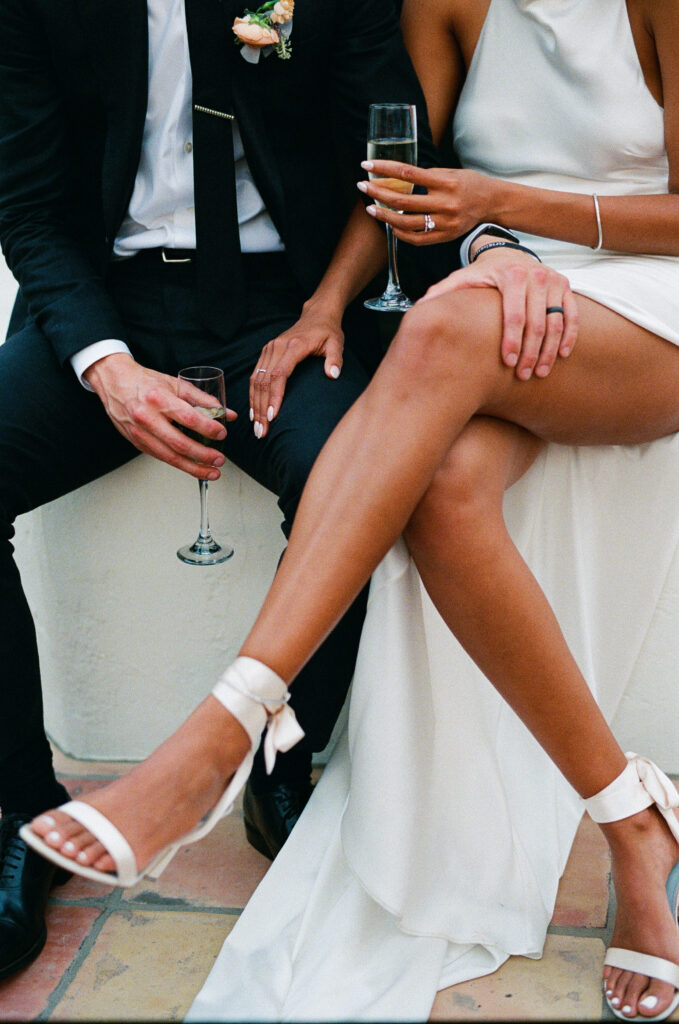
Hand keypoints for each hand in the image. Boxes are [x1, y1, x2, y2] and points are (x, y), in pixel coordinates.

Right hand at [84, 353, 236, 477]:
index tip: (221, 433)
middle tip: (219, 459)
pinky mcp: (137, 442)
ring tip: (211, 472)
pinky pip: (161, 457)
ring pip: (170, 457)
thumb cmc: (145, 382)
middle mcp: (146, 417)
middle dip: (203, 455)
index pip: (188, 418)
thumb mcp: (175, 384)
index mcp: (158, 399)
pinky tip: (193, 467)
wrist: (115, 382)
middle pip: (179, 443)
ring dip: (193, 467)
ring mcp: (140, 432)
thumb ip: (203, 400)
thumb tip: (227, 414)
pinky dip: (179, 464)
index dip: (207, 428)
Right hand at [249, 301, 343, 438]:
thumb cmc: (328, 332)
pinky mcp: (266, 353)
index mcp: (293, 346)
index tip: (273, 417)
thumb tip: (332, 375)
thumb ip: (335, 359)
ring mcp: (269, 349)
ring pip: (256, 381)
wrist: (316, 315)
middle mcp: (277, 347)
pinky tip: (254, 412)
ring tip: (257, 428)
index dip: (274, 396)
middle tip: (263, 431)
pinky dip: (253, 395)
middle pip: (264, 381)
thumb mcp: (337, 343)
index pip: (279, 374)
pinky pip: (255, 376)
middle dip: (262, 408)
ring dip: (255, 405)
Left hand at [357, 162, 494, 243]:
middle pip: (403, 200)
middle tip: (363, 186)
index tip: (367, 164)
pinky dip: (401, 233)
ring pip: (406, 223)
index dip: (385, 169)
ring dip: (385, 216)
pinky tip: (391, 226)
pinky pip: (417, 238)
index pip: (408, 173)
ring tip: (372, 209)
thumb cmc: (469, 183)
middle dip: (378, 193)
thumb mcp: (450, 172)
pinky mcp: (445, 236)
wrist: (492, 202)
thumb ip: (426, 176)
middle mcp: (445, 203)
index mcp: (445, 182)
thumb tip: (396, 176)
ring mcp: (445, 222)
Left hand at [419, 249, 578, 379]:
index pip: (514, 314)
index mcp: (511, 274)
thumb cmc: (482, 275)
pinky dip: (569, 336)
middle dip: (531, 352)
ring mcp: (553, 281)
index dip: (512, 340)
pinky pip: (571, 315)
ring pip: (556, 322)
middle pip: (537, 322)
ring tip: (541, 373)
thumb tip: (419, 310)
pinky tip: (562, 355)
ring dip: (550, 350)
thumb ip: (441, 293)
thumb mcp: (461, 279)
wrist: (508, 255)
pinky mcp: (565, 287)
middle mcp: (536, 276)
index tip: (508, 363)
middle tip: (524, 375)